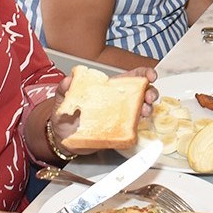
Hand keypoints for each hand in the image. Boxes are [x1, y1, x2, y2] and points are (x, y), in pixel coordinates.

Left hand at [46, 66, 160, 149]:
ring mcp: (120, 116)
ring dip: (148, 108)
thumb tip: (68, 80)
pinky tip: (138, 125)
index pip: (131, 77)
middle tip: (149, 97)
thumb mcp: (63, 100)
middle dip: (151, 92)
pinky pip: (133, 128)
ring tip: (144, 112)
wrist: (61, 138)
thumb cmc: (64, 115)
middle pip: (142, 92)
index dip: (144, 73)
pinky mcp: (118, 131)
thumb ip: (64, 89)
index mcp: (108, 88)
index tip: (151, 76)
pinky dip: (139, 126)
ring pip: (141, 109)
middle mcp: (118, 100)